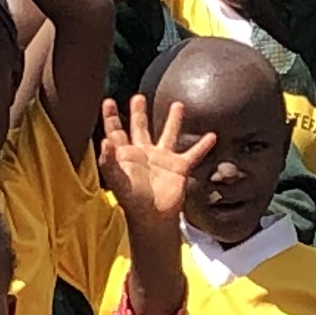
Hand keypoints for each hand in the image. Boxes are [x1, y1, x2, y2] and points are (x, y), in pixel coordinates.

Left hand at [95, 91, 216, 232]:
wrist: (153, 217)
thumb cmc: (132, 201)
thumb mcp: (117, 181)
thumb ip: (109, 162)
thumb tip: (104, 142)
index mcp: (126, 155)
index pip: (116, 132)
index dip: (111, 118)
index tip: (108, 102)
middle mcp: (144, 153)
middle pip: (140, 128)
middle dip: (138, 112)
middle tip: (138, 97)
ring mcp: (163, 159)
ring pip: (169, 134)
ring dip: (173, 120)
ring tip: (178, 104)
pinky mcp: (179, 167)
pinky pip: (193, 154)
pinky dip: (203, 146)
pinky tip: (212, 136)